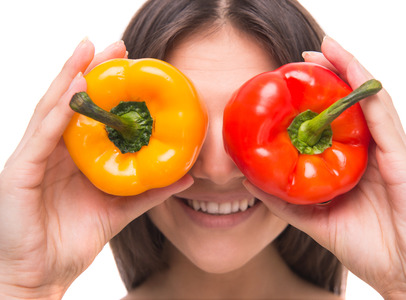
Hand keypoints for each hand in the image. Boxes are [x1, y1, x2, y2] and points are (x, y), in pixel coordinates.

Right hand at [0, 39, 192, 299]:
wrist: (40, 277)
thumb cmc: (72, 240)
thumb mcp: (119, 208)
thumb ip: (149, 190)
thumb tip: (186, 175)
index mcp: (70, 157)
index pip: (87, 112)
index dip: (105, 85)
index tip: (129, 63)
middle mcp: (49, 151)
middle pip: (69, 101)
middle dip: (90, 69)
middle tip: (115, 45)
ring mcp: (32, 158)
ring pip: (51, 108)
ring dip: (71, 75)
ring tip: (92, 50)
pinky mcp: (19, 173)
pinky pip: (41, 136)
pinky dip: (58, 110)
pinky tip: (75, 86)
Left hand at [246, 37, 405, 297]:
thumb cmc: (366, 246)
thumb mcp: (313, 218)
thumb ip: (283, 198)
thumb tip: (249, 178)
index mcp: (354, 162)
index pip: (336, 119)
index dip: (317, 96)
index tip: (291, 80)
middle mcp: (374, 150)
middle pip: (353, 102)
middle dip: (331, 73)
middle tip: (305, 56)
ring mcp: (390, 150)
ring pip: (370, 99)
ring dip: (349, 69)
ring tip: (326, 48)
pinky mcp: (403, 158)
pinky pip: (384, 118)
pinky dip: (368, 93)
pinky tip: (352, 74)